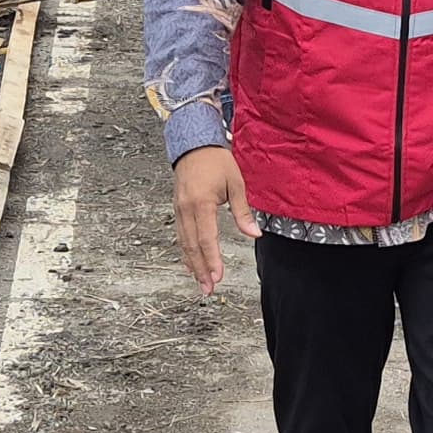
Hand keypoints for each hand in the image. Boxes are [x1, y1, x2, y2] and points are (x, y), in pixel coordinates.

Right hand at [173, 145, 255, 294]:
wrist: (193, 144)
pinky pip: (180, 235)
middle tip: (208, 289)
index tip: (217, 276)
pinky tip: (190, 263)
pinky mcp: (177, 209)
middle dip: (201, 269)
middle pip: (192, 246)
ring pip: (184, 243)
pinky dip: (186, 251)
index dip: (212, 259)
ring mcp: (179, 210)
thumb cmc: (216, 161)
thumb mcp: (235, 184)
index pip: (206, 238)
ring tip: (200, 282)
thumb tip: (254, 234)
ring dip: (192, 264)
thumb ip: (242, 212)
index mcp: (201, 203)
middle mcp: (186, 209)